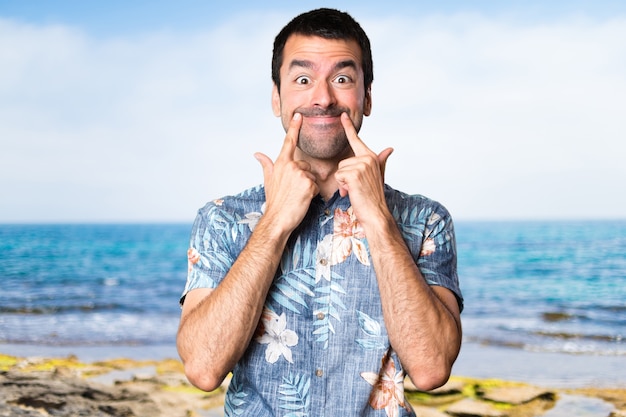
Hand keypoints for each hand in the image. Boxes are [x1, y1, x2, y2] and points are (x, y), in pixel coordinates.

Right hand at [255, 113, 318, 232]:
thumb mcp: (268, 181)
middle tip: (294, 191)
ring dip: (308, 186)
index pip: (288, 142)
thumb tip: (257, 154)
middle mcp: (290, 166)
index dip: (294, 128)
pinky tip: (303, 199)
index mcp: (280, 163)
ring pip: (312, 175)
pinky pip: (316, 185)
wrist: (278, 219)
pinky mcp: (309, 183)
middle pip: (305, 165)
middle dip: (304, 177)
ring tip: (298, 196)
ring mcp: (300, 174)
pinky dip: (313, 193)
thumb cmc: (274, 201)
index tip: (299, 115)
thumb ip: (266, 165)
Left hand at [335, 112, 392, 222]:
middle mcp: (368, 159)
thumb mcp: (378, 175)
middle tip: (356, 187)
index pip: (356, 140)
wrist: (375, 213)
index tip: (342, 115)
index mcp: (371, 157)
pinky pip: (339, 176)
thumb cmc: (373, 196)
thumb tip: (390, 149)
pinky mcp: (354, 174)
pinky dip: (342, 187)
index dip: (348, 127)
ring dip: (343, 183)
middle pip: (343, 161)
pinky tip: (352, 192)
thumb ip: (380, 160)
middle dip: (345, 177)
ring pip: (340, 170)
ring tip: (355, 190)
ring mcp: (362, 166)